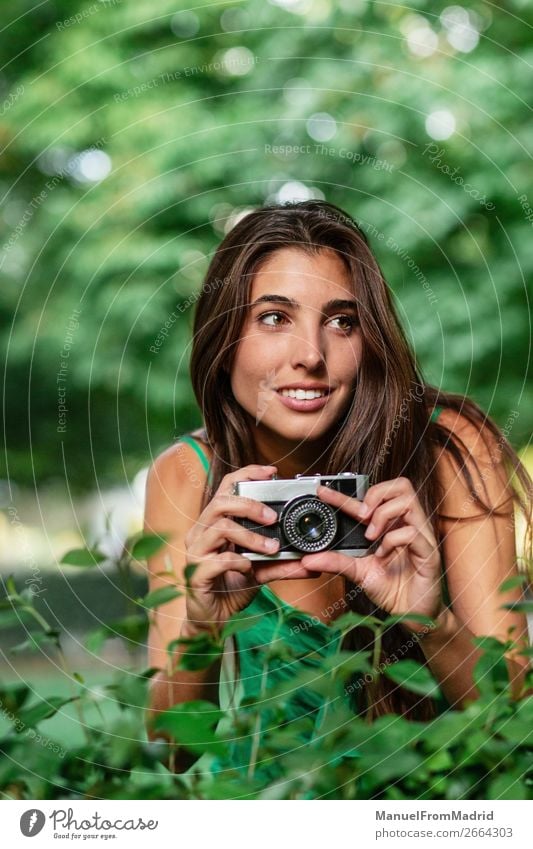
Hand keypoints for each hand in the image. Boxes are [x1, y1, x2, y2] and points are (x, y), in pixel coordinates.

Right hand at [183, 464, 283, 633]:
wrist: (212, 620)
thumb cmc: (231, 588)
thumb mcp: (261, 572)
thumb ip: (282, 563)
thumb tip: (313, 561)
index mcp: (214, 523)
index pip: (226, 487)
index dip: (247, 474)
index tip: (272, 472)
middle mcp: (201, 532)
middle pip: (220, 502)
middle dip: (250, 505)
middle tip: (274, 518)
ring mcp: (195, 552)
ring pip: (219, 527)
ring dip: (249, 536)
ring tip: (271, 547)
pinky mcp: (195, 574)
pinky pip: (216, 560)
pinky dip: (238, 561)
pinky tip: (249, 568)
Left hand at [254, 477, 444, 632]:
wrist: (411, 614)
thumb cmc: (391, 588)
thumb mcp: (357, 573)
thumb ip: (336, 562)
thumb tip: (309, 559)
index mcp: (389, 525)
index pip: (369, 500)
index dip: (345, 494)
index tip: (322, 492)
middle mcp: (405, 525)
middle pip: (400, 485)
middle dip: (376, 494)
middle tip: (360, 515)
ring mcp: (420, 535)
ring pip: (408, 500)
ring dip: (384, 514)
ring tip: (371, 535)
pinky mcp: (428, 551)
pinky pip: (412, 532)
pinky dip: (393, 540)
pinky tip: (385, 554)